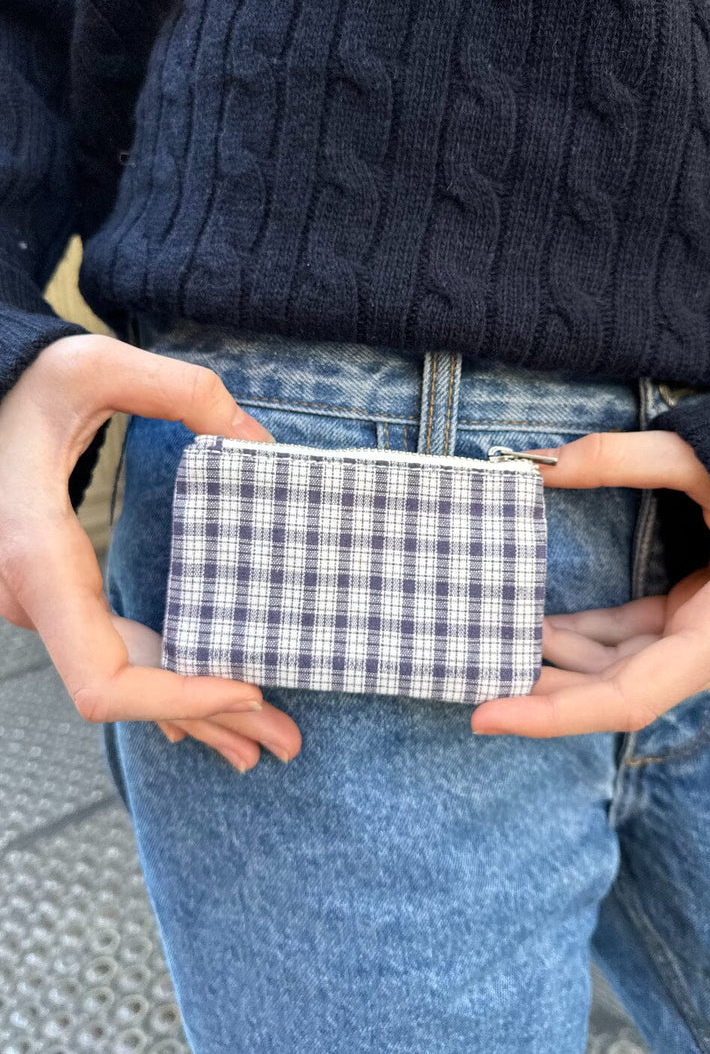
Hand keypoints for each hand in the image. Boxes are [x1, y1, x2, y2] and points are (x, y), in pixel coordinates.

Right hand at [0, 334, 301, 769]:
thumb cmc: (24, 381)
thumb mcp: (98, 364)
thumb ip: (186, 393)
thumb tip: (264, 447)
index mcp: (38, 558)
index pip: (103, 680)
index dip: (177, 700)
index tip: (249, 690)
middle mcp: (31, 598)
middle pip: (124, 698)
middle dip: (209, 719)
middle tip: (288, 741)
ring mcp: (38, 604)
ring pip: (120, 685)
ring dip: (193, 714)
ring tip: (264, 737)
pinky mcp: (53, 595)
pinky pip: (109, 656)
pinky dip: (163, 684)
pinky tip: (204, 710)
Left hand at [471, 431, 709, 738]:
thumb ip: (627, 458)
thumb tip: (543, 462)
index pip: (624, 698)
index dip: (550, 714)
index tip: (483, 714)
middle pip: (610, 691)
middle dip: (538, 686)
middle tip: (466, 668)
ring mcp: (706, 644)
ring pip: (618, 669)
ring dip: (556, 660)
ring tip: (489, 638)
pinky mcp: (699, 625)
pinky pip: (632, 643)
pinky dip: (584, 637)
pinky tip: (537, 624)